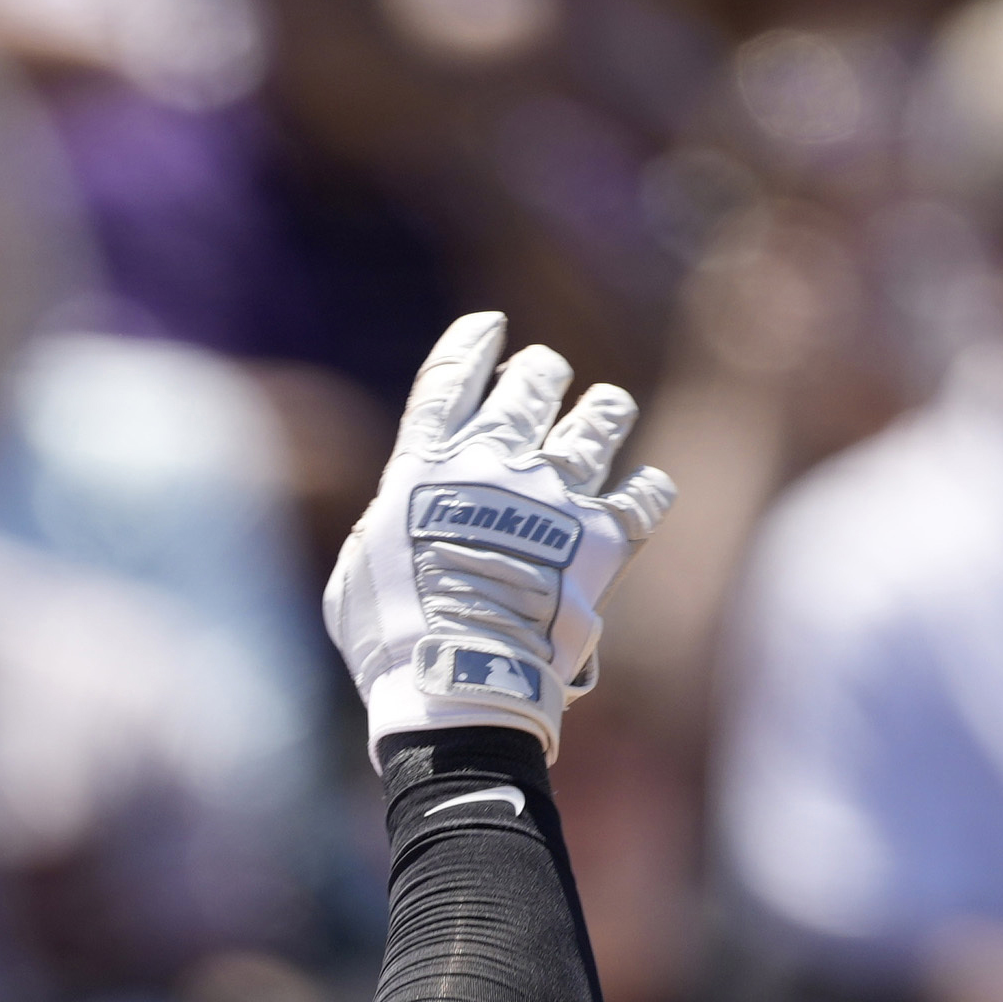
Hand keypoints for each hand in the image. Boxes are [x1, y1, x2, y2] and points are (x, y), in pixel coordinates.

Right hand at [321, 313, 678, 761]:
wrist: (459, 676)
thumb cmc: (390, 635)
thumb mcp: (355, 574)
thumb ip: (382, 530)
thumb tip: (393, 524)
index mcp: (426, 467)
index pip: (451, 378)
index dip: (472, 344)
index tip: (490, 325)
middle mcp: (497, 463)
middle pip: (531, 385)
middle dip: (540, 373)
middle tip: (544, 374)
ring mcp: (555, 495)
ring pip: (599, 422)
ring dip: (603, 412)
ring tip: (607, 407)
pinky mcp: (603, 537)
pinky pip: (643, 498)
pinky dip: (647, 493)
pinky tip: (647, 491)